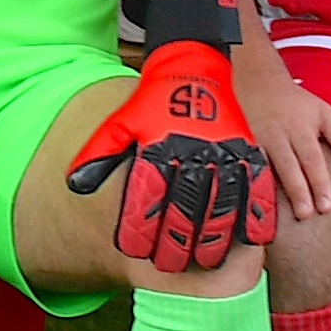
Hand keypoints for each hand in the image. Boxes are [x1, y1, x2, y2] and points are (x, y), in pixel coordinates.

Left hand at [64, 0, 277, 272]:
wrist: (193, 67)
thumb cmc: (153, 101)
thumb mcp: (120, 123)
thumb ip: (98, 155)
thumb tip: (74, 185)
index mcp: (157, 148)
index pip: (147, 198)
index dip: (139, 228)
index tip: (135, 249)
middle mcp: (190, 153)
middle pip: (184, 210)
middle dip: (177, 243)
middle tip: (170, 264)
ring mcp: (223, 152)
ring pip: (221, 207)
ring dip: (214, 238)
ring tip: (206, 259)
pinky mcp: (247, 150)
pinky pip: (256, 189)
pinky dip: (256, 215)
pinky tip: (251, 237)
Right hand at [243, 52, 330, 227]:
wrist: (261, 82)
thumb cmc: (298, 103)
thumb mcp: (327, 114)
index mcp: (303, 128)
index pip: (313, 159)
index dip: (320, 183)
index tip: (327, 206)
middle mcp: (282, 134)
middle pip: (291, 165)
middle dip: (299, 191)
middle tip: (308, 214)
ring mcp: (261, 139)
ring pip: (270, 167)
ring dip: (279, 190)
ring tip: (287, 212)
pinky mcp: (247, 143)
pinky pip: (251, 164)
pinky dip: (255, 180)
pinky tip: (258, 198)